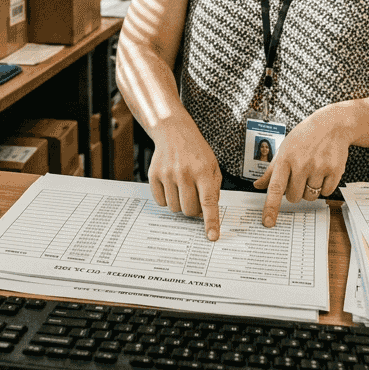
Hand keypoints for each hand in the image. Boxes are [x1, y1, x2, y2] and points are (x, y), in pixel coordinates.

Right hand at [147, 120, 223, 240]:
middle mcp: (185, 173)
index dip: (211, 221)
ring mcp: (167, 174)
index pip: (208, 202)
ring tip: (183, 188)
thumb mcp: (213, 166)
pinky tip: (171, 185)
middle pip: (189, 210)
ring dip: (180, 204)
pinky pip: (161, 202)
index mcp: (203, 171)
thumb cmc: (196, 151)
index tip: (212, 236)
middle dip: (194, 210)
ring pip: (174, 208)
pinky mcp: (154, 175)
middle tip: (195, 197)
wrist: (174, 132)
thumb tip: (207, 213)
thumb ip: (214, 190)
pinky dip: (167, 199)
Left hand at [252, 109, 353, 226]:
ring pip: (310, 197)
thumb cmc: (304, 137)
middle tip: (298, 178)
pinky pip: (326, 193)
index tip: (268, 222)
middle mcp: (302, 164)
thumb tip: (257, 186)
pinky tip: (323, 172)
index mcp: (285, 159)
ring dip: (309, 191)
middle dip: (294, 193)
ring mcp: (319, 168)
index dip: (271, 207)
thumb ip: (271, 170)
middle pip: (293, 197)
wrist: (332, 125)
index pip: (275, 188)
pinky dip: (323, 187)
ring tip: (311, 173)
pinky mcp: (334, 171)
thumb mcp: (284, 149)